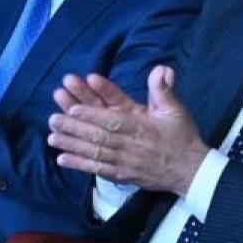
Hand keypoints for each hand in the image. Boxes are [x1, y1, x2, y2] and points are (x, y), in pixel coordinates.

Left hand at [48, 66, 209, 195]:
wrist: (190, 171)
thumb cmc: (182, 137)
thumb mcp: (176, 110)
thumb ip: (164, 90)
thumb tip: (161, 69)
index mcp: (141, 125)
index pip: (114, 119)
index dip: (93, 114)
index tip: (73, 108)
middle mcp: (130, 144)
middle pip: (99, 135)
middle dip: (75, 127)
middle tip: (53, 118)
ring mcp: (124, 161)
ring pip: (95, 152)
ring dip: (72, 144)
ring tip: (52, 136)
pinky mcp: (121, 174)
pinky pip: (98, 169)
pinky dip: (80, 165)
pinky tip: (62, 159)